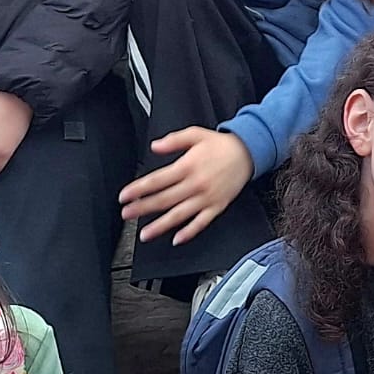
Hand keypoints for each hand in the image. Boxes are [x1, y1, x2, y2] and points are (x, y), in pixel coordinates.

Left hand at [122, 126, 254, 245]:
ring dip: (160, 225)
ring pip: (179, 215)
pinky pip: (201, 223)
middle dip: (142, 208)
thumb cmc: (220, 145)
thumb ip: (173, 140)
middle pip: (164, 199)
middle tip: (126, 214)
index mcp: (187, 166)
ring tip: (145, 233)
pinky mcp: (217, 206)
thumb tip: (154, 146)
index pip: (157, 180)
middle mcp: (196, 184)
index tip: (125, 196)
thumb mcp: (195, 134)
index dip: (139, 189)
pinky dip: (189, 232)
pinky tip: (177, 239)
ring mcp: (206, 197)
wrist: (248, 152)